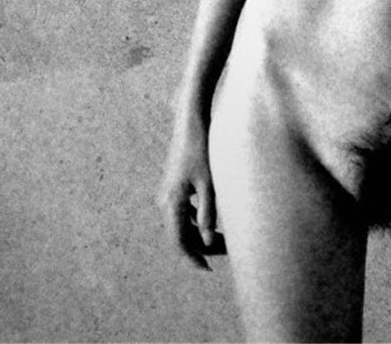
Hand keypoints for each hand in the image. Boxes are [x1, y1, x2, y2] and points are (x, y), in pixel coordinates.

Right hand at [158, 116, 226, 270]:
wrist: (190, 121)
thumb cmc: (201, 148)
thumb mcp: (208, 181)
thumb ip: (208, 212)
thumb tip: (207, 242)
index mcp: (171, 202)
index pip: (179, 241)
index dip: (192, 258)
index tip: (208, 269)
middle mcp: (165, 201)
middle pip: (180, 235)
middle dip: (200, 247)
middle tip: (225, 253)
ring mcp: (168, 194)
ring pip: (182, 224)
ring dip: (199, 234)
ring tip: (223, 239)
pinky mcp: (174, 187)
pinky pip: (183, 213)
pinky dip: (197, 221)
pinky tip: (213, 221)